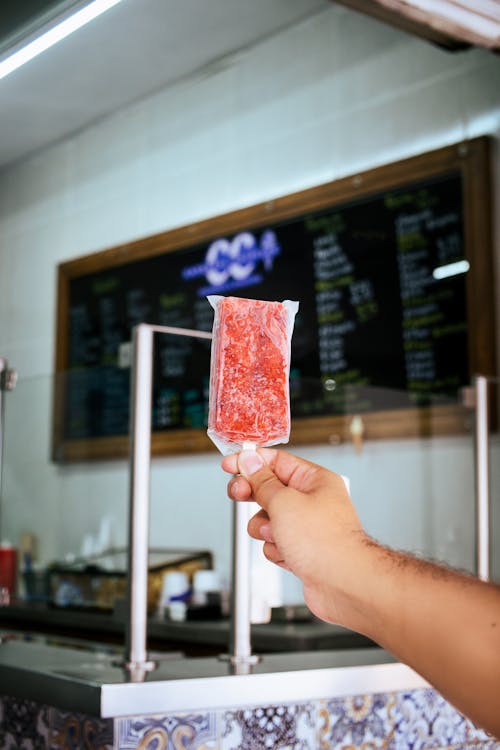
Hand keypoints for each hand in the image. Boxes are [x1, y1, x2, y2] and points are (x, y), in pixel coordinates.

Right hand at [221, 448, 371, 626]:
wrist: (344, 584)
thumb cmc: (326, 542)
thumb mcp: (283, 502)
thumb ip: (262, 481)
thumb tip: (250, 461)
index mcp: (315, 481)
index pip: (277, 461)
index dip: (251, 461)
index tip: (230, 464)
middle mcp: (313, 501)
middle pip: (270, 489)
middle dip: (254, 496)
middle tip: (240, 494)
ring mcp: (308, 527)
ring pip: (268, 519)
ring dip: (266, 529)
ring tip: (279, 536)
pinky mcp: (303, 550)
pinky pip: (275, 543)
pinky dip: (276, 549)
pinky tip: (289, 555)